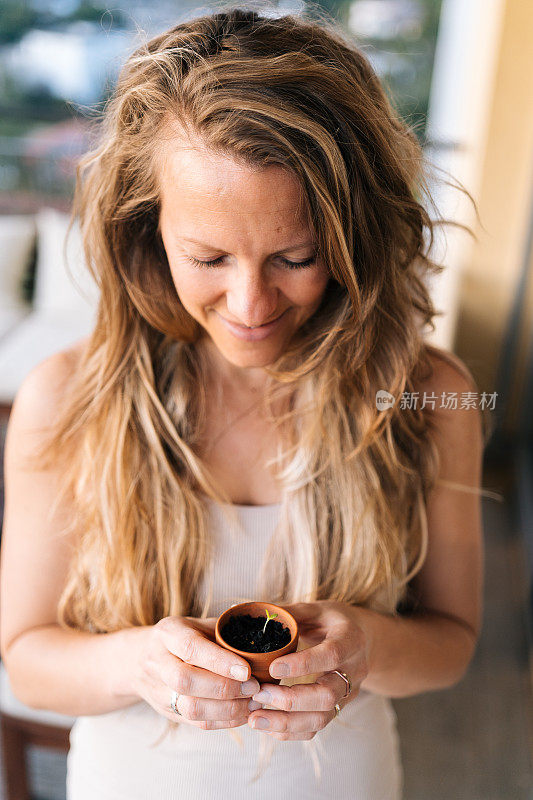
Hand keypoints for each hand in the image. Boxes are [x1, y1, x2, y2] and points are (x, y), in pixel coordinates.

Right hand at [130, 615, 261, 729]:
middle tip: (254, 688)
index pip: (190, 648)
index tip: (246, 670)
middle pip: (185, 681)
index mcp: (168, 633)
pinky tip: (244, 714)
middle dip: (224, 688)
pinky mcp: (167, 712)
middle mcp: (157, 661)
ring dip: (227, 709)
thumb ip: (224, 631)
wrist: (140, 658)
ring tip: (253, 703)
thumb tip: (263, 642)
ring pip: (190, 707)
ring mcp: (158, 690)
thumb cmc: (182, 637)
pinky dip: (223, 721)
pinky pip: (196, 723)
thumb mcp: (198, 624)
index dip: (219, 661)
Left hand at [247, 600, 369, 739]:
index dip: (303, 664)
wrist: (363, 640)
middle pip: (327, 695)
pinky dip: (290, 731)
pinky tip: (267, 726)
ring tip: (255, 718)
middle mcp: (354, 671)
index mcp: (351, 639)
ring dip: (286, 722)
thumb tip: (259, 614)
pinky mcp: (338, 708)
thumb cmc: (333, 622)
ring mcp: (348, 693)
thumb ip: (291, 613)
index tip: (272, 667)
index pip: (331, 655)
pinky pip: (316, 728)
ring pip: (322, 718)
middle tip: (258, 694)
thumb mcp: (317, 610)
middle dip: (290, 699)